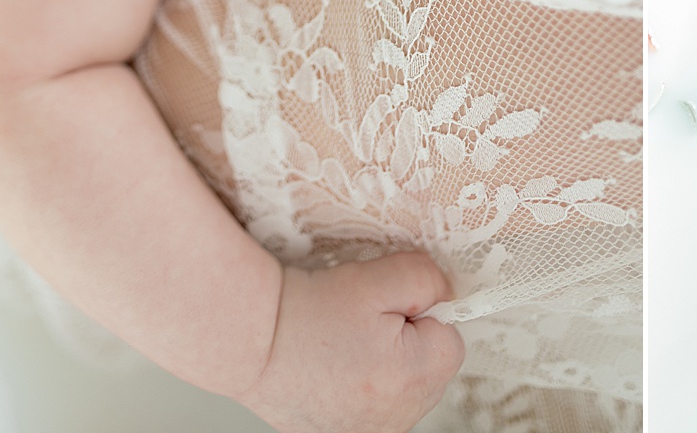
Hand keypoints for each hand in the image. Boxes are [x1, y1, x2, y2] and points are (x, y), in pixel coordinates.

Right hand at [239, 255, 463, 432]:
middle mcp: (395, 420)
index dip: (421, 312)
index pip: (451, 339)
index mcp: (412, 381)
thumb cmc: (306, 312)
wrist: (245, 342)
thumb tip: (447, 294)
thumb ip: (427, 280)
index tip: (385, 307)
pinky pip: (370, 404)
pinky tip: (329, 368)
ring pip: (400, 386)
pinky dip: (357, 383)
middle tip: (359, 323)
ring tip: (340, 346)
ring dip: (383, 363)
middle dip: (405, 338)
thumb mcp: (377, 278)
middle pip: (428, 367)